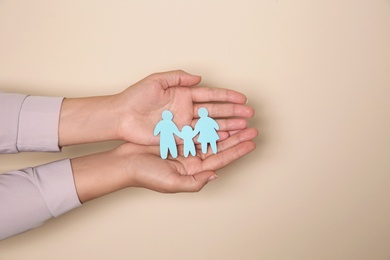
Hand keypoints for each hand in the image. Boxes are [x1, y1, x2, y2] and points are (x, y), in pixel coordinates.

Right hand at [71, 128, 257, 201]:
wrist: (125, 163)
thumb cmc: (146, 175)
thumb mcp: (172, 183)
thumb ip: (195, 182)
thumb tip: (215, 175)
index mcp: (194, 172)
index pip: (221, 160)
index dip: (237, 151)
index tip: (251, 143)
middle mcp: (192, 160)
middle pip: (219, 147)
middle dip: (236, 138)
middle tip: (252, 128)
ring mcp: (185, 147)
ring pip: (210, 136)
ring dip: (225, 128)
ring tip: (239, 120)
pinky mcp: (176, 136)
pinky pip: (196, 128)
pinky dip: (207, 122)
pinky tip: (217, 116)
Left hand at [112, 70, 253, 144]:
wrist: (122, 116)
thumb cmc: (136, 97)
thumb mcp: (157, 80)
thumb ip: (178, 77)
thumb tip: (198, 78)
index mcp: (184, 94)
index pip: (211, 95)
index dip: (227, 96)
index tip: (243, 98)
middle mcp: (186, 109)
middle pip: (215, 111)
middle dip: (233, 112)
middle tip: (249, 114)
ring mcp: (183, 124)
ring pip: (210, 125)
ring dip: (227, 126)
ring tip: (243, 127)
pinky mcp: (177, 137)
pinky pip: (198, 137)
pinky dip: (212, 137)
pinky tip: (226, 137)